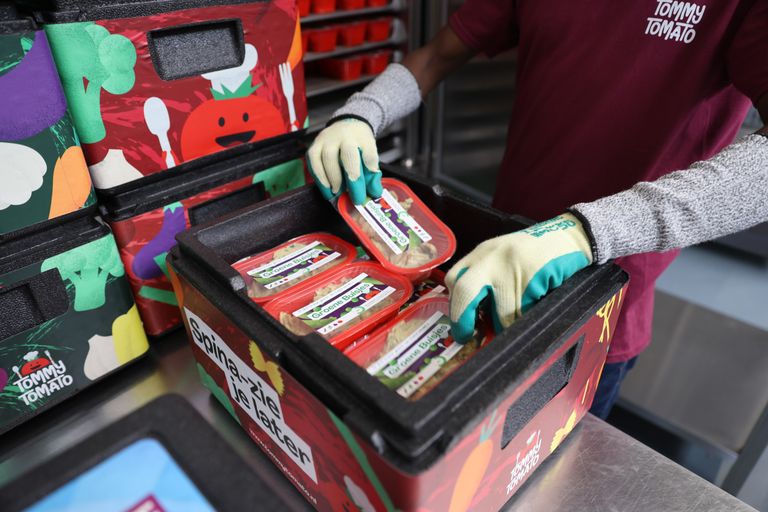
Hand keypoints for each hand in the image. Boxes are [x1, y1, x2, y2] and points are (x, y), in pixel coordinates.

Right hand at [307, 119, 381, 204]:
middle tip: (353, 197)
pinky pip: (312, 161)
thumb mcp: (370, 153)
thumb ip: (372, 173)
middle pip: (347, 155)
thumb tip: (374, 192)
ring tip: (336, 194)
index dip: (370, 174)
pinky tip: (325, 188)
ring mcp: (326, 139)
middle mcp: (344, 136)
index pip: (368, 155)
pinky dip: (318, 177)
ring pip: (326, 158)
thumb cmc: (359, 143)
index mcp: (362, 138)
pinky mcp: (314, 145)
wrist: (346, 125)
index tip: (370, 191)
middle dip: (350, 178)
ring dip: (331, 179)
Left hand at [446, 214, 592, 341]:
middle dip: (462, 319)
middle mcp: (491, 259)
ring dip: (506, 324)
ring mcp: (511, 267)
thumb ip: (486, 279)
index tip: (459, 322)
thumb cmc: (535, 253)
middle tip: (466, 335)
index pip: (454, 279)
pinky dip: (525, 318)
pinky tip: (532, 308)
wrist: (570, 237)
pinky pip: (523, 312)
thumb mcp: (503, 258)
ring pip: (500, 312)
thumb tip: (474, 318)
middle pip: (464, 292)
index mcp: (481, 253)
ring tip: (515, 320)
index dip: (453, 304)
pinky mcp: (532, 277)